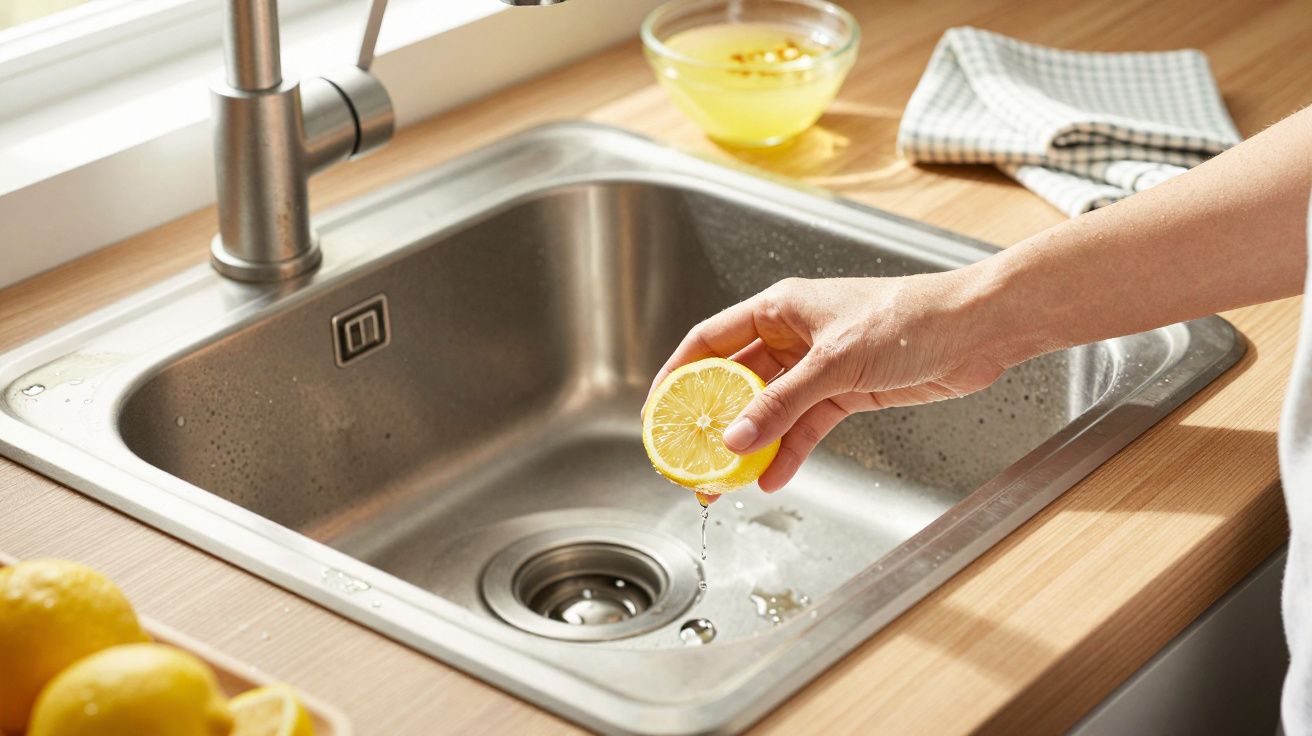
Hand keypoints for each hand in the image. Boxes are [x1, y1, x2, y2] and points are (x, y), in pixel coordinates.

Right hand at [649, 271, 1014, 492]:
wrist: (975, 330)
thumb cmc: (910, 318)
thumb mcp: (833, 363)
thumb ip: (781, 404)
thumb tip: (736, 438)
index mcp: (779, 309)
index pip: (710, 341)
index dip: (678, 374)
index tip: (658, 410)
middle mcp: (793, 336)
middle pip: (736, 380)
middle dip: (713, 420)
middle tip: (692, 456)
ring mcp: (818, 366)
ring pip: (769, 409)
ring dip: (750, 443)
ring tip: (726, 479)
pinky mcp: (846, 392)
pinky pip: (804, 425)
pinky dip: (789, 450)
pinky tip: (773, 476)